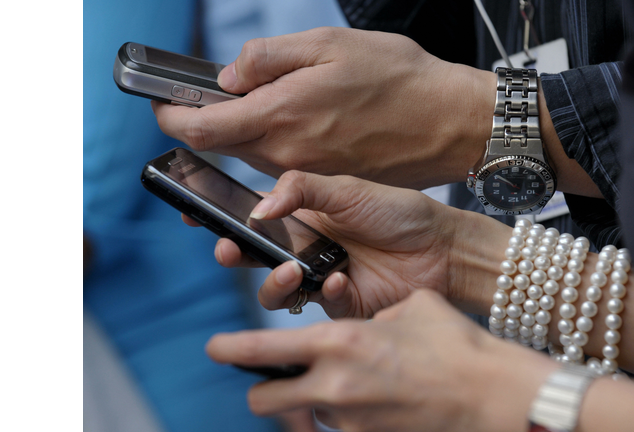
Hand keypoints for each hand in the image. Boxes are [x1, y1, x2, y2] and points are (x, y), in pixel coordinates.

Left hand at [152, 27, 494, 189]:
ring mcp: (308, 176)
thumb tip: (228, 76)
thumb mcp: (330, 45)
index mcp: (283, 116)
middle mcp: (289, 156)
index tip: (162, 105)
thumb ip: (271, 60)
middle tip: (207, 98)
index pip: (203, 129)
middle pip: (223, 148)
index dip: (172, 117)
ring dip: (240, 137)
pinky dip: (271, 150)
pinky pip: (282, 171)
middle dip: (205, 125)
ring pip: (252, 158)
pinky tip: (292, 127)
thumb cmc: (399, 78)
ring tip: (255, 106)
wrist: (449, 123)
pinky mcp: (326, 185)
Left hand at [206, 289, 556, 431]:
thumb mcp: (410, 308)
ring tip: (348, 386)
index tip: (215, 347)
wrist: (493, 396)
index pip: (261, 350)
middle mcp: (334, 386)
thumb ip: (373, 316)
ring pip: (305, 416)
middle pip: (264, 400)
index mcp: (339, 342)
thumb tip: (365, 325)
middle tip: (281, 378)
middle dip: (265, 390)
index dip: (230, 349)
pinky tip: (376, 401)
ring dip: (311, 403)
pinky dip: (345, 417)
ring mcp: (349, 421)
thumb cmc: (455, 345)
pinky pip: (340, 429)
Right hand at [210, 170, 463, 318]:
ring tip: (291, 271)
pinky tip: (341, 278)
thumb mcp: (348, 189)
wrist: (442, 247)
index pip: (252, 216)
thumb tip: (259, 208)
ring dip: (272, 282)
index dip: (222, 217)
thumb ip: (301, 190)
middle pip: (254, 256)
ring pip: (276, 289)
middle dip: (233, 255)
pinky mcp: (342, 304)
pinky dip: (324, 293)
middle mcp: (307, 247)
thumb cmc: (400, 212)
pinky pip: (317, 305)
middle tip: (227, 249)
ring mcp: (321, 276)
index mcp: (304, 215)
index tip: (194, 214)